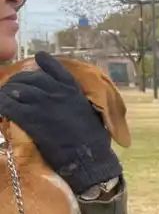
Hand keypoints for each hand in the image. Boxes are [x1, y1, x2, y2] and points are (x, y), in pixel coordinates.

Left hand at [0, 52, 120, 192]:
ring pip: (17, 89)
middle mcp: (56, 93)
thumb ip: (76, 102)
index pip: (56, 69)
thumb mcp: (89, 112)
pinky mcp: (30, 118)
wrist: (89, 156)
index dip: (46, 62)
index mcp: (73, 91)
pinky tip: (1, 108)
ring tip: (3, 96)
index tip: (39, 56)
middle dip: (19, 80)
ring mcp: (42, 104)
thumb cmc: (94, 139)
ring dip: (7, 91)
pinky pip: (9, 106)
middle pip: (30, 78)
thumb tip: (69, 101)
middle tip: (12, 86)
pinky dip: (2, 105)